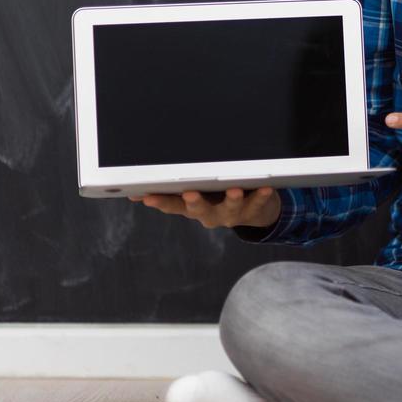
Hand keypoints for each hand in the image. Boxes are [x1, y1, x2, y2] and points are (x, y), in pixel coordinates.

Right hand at [128, 187, 280, 229]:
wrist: (254, 210)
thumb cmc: (218, 195)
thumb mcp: (195, 192)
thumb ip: (173, 189)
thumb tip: (135, 188)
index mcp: (193, 207)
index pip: (173, 206)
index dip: (160, 203)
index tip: (148, 197)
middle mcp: (210, 215)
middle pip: (200, 211)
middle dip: (194, 202)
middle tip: (189, 194)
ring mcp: (231, 214)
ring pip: (230, 209)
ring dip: (231, 200)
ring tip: (233, 189)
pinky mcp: (253, 210)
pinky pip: (257, 204)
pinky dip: (261, 196)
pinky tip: (265, 187)